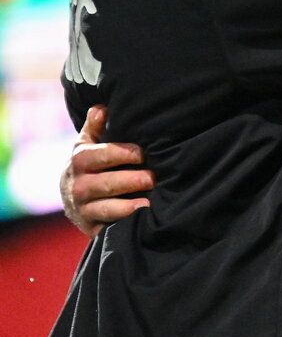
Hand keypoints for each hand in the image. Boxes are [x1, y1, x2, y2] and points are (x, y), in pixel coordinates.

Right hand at [61, 106, 154, 237]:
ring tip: (147, 203)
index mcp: (79, 161)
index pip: (98, 156)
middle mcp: (77, 186)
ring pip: (103, 209)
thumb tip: (102, 108)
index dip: (121, 154)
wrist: (74, 196)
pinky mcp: (90, 228)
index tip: (142, 153)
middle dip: (129, 180)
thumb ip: (95, 125)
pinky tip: (139, 221)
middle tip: (152, 178)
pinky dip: (122, 225)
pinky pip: (105, 229)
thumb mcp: (89, 143)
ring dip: (126, 207)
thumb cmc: (91, 163)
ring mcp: (82, 209)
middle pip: (103, 184)